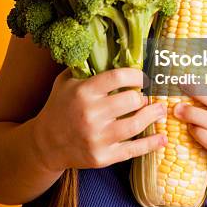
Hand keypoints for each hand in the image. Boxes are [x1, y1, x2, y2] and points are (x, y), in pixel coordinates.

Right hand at [32, 67, 166, 172]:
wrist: (44, 144)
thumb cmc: (59, 107)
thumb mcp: (66, 81)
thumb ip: (86, 66)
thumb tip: (112, 49)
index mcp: (83, 92)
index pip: (118, 77)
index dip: (136, 75)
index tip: (143, 77)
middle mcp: (91, 115)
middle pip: (131, 101)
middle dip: (144, 97)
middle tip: (148, 96)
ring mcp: (97, 138)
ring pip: (135, 124)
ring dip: (153, 115)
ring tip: (160, 109)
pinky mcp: (102, 157)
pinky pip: (132, 150)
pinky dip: (151, 144)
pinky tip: (162, 138)